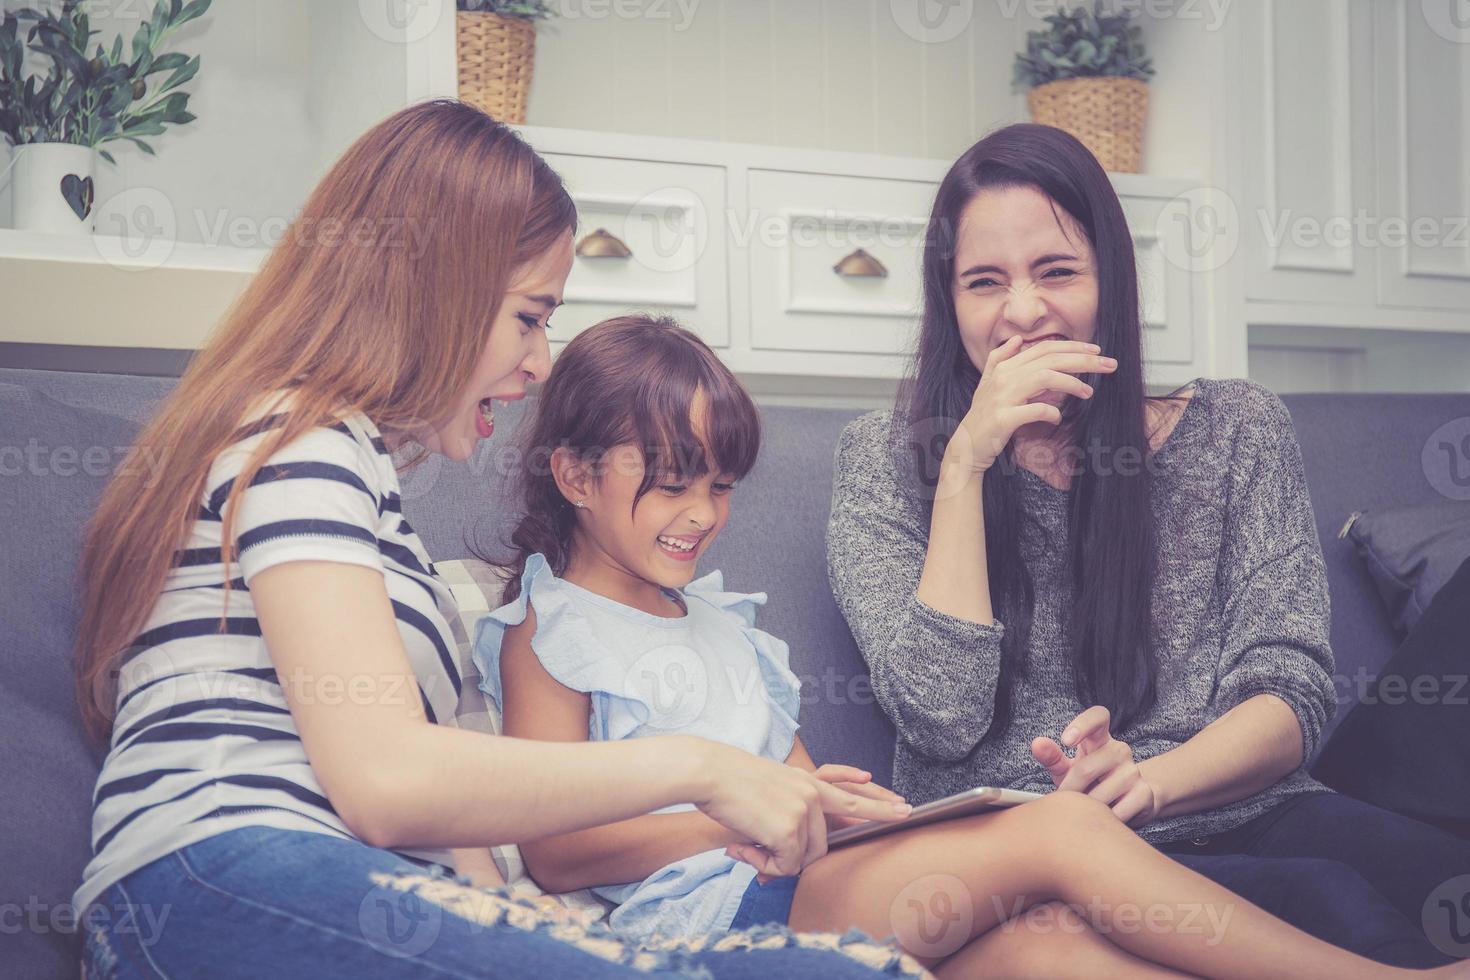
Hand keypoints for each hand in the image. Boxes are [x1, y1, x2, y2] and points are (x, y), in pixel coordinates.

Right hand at [689, 741, 911, 879]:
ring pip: (800, 861)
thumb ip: (788, 817)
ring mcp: (803, 812)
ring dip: (772, 861)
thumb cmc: (729, 784)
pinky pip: (784, 866)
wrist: (710, 773)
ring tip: (745, 843)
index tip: (905, 809)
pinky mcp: (788, 829)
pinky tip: (742, 845)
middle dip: (790, 859)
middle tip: (753, 850)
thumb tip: (790, 858)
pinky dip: (762, 864)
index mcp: (809, 784)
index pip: (854, 798)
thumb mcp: (770, 792)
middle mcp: (813, 796)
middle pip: (819, 849)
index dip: (880, 807)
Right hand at [948, 337, 1117, 473]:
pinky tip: (1058, 417)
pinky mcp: (1005, 418)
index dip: (1073, 346)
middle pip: (1051, 358)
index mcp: (1005, 367)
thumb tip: (1017, 340)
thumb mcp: (988, 384)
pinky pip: (1036, 410)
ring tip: (1089, 391)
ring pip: (1046, 377)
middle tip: (1109, 364)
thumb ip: (1000, 359)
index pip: (1045, 348)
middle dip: (1084, 359)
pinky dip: (1052, 412)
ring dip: (1072, 382)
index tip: (1096, 350)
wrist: (967, 446)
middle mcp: (1004, 377)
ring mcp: (1003, 397)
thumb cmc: (983, 416)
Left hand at [1031, 705, 1159, 827]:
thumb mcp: (1068, 769)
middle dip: (1070, 788)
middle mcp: (1119, 750)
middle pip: (1088, 767)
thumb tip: (1037, 744)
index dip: (1082, 724)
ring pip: (1102, 792)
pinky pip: (1119, 810)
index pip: (1098, 716)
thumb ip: (1052, 757)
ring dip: (1088, 807)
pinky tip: (1104, 818)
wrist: (1129, 801)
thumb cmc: (1090, 782)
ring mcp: (1133, 771)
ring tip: (1085, 810)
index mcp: (1100, 738)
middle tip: (1063, 802)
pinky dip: (1106, 818)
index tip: (1066, 741)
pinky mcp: (1145, 793)